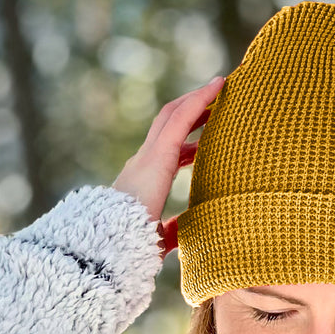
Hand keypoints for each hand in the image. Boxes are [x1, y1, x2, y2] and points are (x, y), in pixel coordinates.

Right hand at [113, 75, 224, 259]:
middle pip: (168, 124)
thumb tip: (180, 232)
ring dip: (196, 100)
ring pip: (173, 115)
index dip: (187, 141)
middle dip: (191, 111)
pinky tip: (217, 87)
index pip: (166, 151)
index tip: (206, 138)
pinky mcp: (158, 154)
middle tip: (217, 103)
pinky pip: (181, 119)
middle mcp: (143, 161)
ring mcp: (148, 155)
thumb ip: (170, 230)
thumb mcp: (157, 236)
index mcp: (143, 181)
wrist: (113, 244)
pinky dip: (200, 100)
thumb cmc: (132, 246)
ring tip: (220, 88)